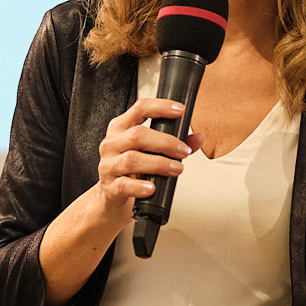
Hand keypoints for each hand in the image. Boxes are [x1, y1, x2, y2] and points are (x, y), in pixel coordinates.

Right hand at [92, 98, 203, 222]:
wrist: (111, 198)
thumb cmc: (131, 170)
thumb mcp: (149, 152)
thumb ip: (174, 143)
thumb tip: (197, 138)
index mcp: (121, 128)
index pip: (140, 108)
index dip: (161, 107)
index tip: (180, 110)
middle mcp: (112, 144)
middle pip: (137, 135)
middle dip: (165, 142)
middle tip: (183, 151)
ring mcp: (109, 166)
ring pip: (132, 160)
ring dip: (159, 164)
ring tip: (176, 168)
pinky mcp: (110, 187)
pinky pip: (124, 185)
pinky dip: (140, 187)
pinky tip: (152, 187)